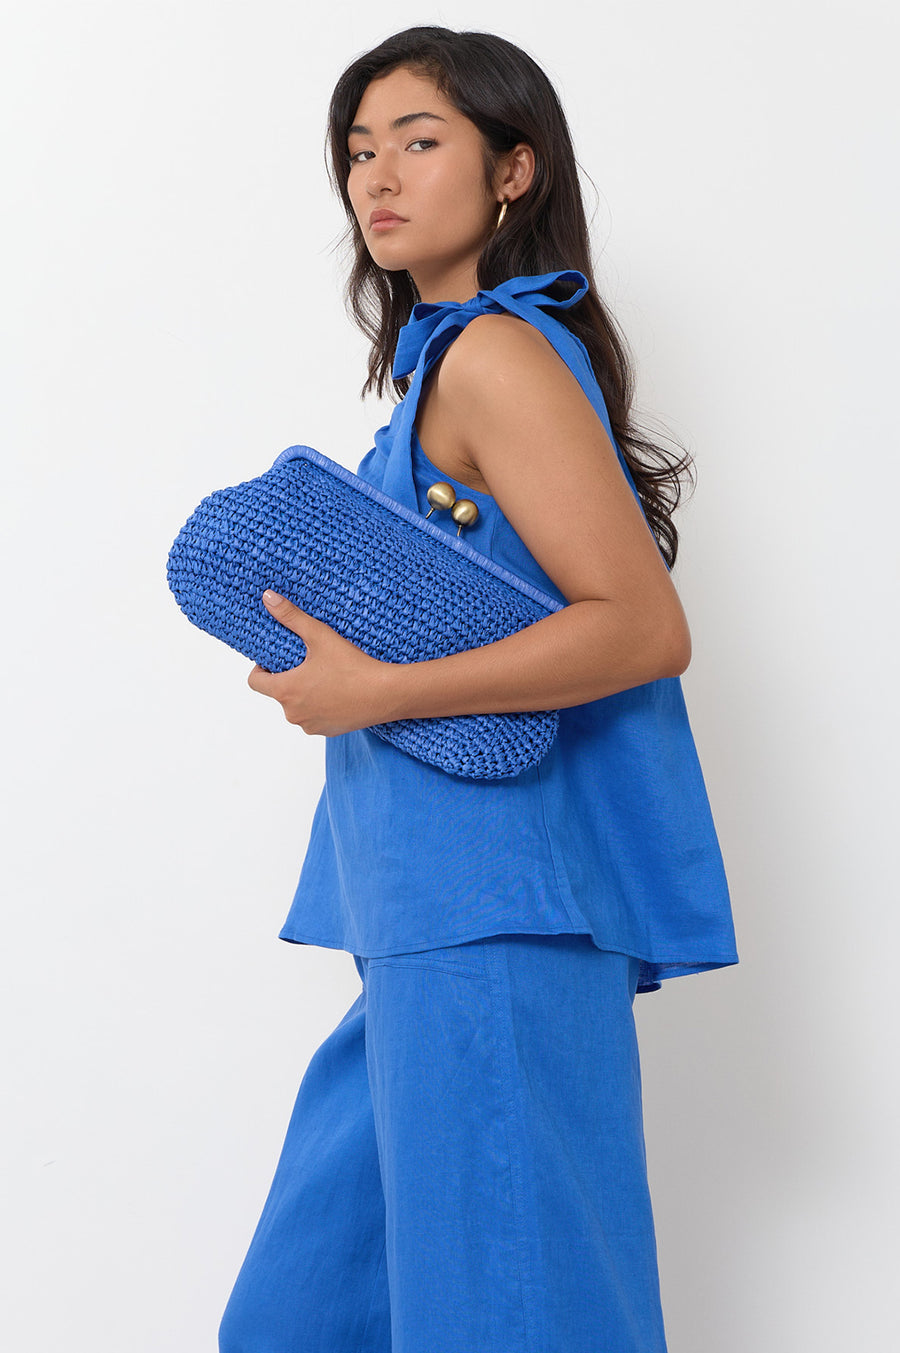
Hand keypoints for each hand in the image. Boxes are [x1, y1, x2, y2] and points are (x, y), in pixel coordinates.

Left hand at [247, 591, 393, 736]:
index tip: (275, 660)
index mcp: (285, 690)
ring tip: (325, 678)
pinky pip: (315, 718)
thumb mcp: (320, 636)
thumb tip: (268, 597)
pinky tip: (337, 693)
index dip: (261, 669)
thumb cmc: (353, 666)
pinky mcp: (327, 732)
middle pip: (279, 694)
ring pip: (297, 707)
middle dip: (288, 679)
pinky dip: (321, 707)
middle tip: (308, 663)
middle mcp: (292, 713)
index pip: (254, 682)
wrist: (386, 694)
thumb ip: (291, 617)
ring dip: (304, 695)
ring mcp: (310, 725)